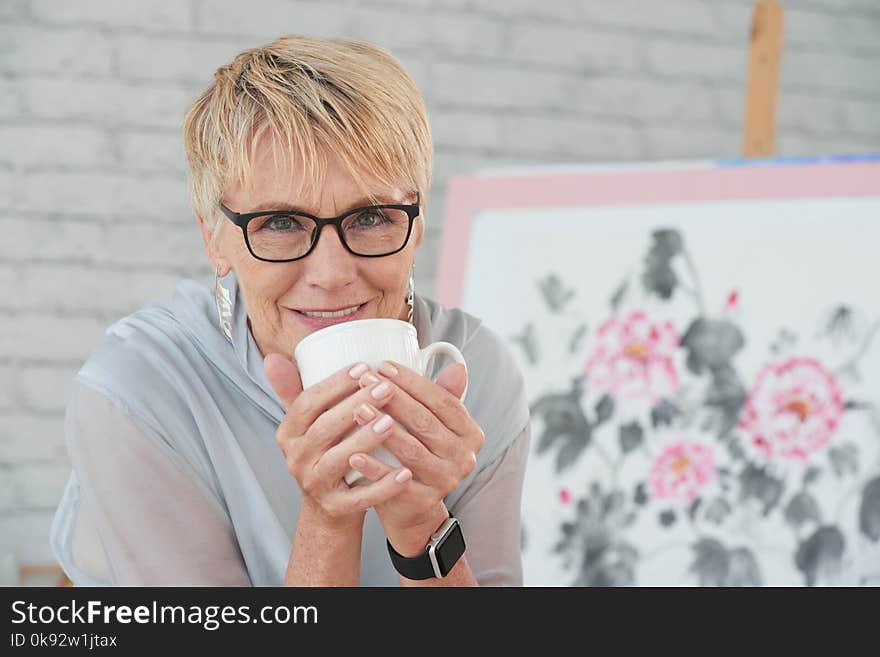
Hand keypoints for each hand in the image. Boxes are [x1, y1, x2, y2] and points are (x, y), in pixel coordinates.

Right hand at [263, 353, 413, 530]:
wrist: (328, 509)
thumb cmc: (325, 454)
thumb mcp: (307, 425)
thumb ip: (294, 391)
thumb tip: (273, 358)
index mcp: (288, 434)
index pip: (307, 403)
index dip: (334, 385)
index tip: (363, 367)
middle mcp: (296, 459)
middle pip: (324, 428)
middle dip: (356, 405)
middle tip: (386, 388)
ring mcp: (315, 485)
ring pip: (341, 460)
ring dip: (366, 439)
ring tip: (392, 421)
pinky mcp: (335, 508)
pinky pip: (361, 497)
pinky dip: (384, 485)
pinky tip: (405, 472)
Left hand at [348, 361, 484, 553]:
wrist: (414, 506)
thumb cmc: (419, 454)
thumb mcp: (433, 426)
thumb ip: (441, 397)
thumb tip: (457, 366)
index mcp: (470, 433)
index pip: (442, 401)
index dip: (412, 382)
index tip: (383, 366)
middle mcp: (464, 457)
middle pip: (425, 422)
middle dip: (393, 398)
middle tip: (365, 380)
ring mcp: (446, 480)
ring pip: (411, 449)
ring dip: (382, 428)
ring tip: (357, 409)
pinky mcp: (423, 501)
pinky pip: (395, 482)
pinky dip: (374, 468)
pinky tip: (353, 453)